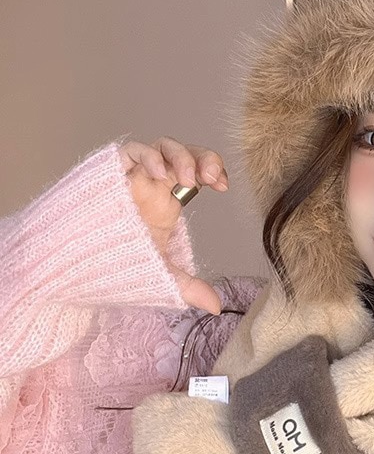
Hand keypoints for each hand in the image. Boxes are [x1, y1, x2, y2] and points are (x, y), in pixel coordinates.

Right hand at [118, 137, 229, 313]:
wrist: (69, 262)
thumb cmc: (112, 260)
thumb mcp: (157, 273)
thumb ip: (187, 286)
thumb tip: (216, 306)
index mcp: (167, 199)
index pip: (196, 173)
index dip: (212, 170)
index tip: (223, 186)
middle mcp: (154, 183)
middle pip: (185, 154)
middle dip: (203, 158)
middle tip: (212, 179)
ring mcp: (133, 175)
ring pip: (163, 147)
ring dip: (181, 157)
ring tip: (189, 180)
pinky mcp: (111, 172)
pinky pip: (132, 151)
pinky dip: (149, 157)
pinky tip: (159, 175)